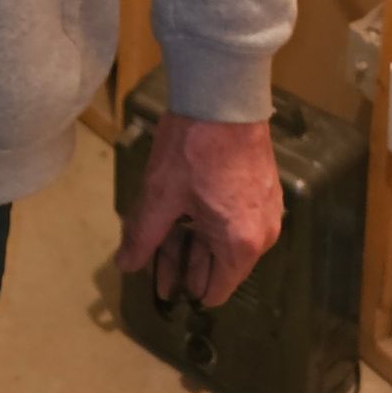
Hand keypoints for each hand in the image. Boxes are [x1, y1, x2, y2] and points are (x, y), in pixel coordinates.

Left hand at [114, 112, 282, 309]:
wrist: (223, 99)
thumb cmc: (192, 149)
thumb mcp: (160, 196)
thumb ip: (143, 237)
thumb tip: (125, 266)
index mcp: (241, 244)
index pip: (216, 290)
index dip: (188, 293)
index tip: (164, 293)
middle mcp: (262, 235)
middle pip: (220, 266)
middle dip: (187, 270)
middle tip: (156, 276)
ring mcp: (266, 211)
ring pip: (225, 241)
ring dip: (195, 246)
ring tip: (162, 250)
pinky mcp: (263, 190)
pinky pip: (235, 220)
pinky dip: (209, 225)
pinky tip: (182, 222)